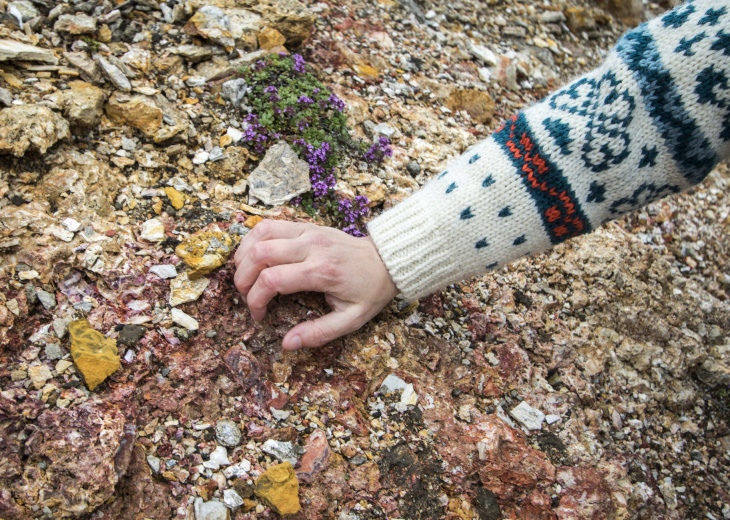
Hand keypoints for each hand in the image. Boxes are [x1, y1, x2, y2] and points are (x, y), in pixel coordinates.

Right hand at [233, 220, 399, 349]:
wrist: (387, 260)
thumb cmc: (370, 291)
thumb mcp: (351, 320)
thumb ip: (319, 333)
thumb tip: (287, 344)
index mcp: (322, 271)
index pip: (272, 280)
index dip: (256, 300)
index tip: (259, 315)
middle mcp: (312, 246)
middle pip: (260, 254)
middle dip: (243, 279)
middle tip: (246, 297)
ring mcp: (308, 231)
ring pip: (260, 234)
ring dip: (244, 256)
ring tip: (244, 277)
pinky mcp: (306, 225)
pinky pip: (270, 224)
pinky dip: (253, 239)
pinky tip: (253, 257)